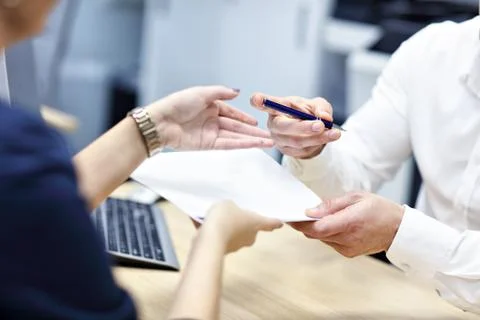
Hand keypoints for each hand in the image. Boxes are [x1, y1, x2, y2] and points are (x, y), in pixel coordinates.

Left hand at [145, 86, 273, 150]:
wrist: (161, 122)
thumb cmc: (177, 104)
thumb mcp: (201, 93)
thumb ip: (220, 93)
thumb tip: (237, 92)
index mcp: (211, 106)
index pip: (232, 113)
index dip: (245, 117)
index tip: (258, 122)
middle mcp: (212, 121)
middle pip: (237, 127)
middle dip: (254, 132)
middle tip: (271, 135)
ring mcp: (211, 134)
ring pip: (236, 137)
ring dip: (252, 140)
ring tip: (268, 143)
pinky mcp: (207, 145)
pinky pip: (228, 144)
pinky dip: (241, 144)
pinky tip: (253, 145)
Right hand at [202, 201, 282, 253]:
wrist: (210, 238)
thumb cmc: (225, 217)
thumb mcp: (228, 204)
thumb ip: (232, 208)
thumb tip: (230, 215)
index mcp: (256, 223)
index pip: (269, 223)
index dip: (274, 222)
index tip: (280, 224)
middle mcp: (250, 236)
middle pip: (250, 229)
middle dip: (243, 224)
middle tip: (233, 215)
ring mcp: (238, 246)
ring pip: (234, 235)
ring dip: (228, 229)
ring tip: (215, 220)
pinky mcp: (225, 251)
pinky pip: (221, 239)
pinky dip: (216, 234)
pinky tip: (205, 227)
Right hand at [250, 93, 340, 158]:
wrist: (313, 131)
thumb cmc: (310, 113)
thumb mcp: (318, 105)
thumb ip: (321, 108)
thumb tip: (324, 117)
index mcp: (278, 107)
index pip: (266, 103)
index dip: (260, 101)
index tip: (256, 99)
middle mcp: (274, 123)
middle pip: (283, 127)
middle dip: (303, 127)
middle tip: (320, 125)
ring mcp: (278, 139)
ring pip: (296, 141)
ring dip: (317, 138)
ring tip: (335, 133)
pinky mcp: (286, 151)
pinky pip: (303, 150)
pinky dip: (318, 144)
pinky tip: (328, 137)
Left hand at [290, 192, 404, 257]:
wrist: (399, 229)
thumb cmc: (379, 209)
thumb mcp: (356, 197)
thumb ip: (331, 205)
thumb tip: (310, 211)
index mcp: (350, 223)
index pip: (317, 228)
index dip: (301, 224)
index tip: (291, 216)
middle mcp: (347, 239)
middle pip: (315, 235)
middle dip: (304, 225)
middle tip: (297, 213)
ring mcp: (348, 249)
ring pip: (321, 239)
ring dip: (315, 229)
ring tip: (315, 216)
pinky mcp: (348, 253)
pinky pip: (329, 243)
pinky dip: (326, 234)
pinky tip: (330, 224)